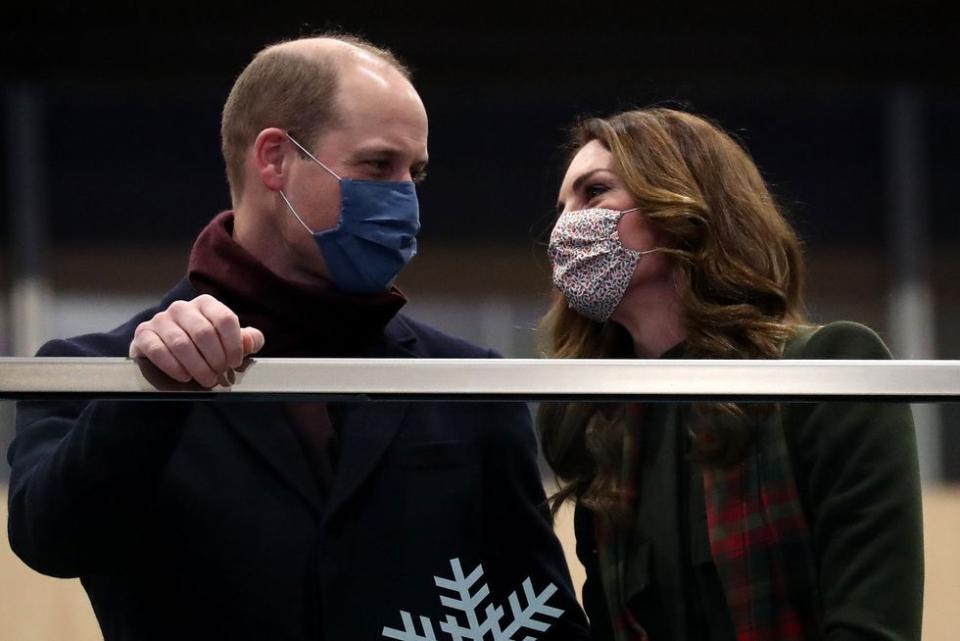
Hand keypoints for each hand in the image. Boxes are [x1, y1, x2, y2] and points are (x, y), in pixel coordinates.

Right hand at [129, 294, 264, 387]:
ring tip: (207, 380)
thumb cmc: (204, 347)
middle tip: (219, 375)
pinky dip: (173, 366)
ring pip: (181, 343)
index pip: (225, 319)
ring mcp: (160, 319)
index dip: (233, 344)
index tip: (235, 363)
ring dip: (197, 366)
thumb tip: (250, 341)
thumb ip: (247, 339)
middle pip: (204, 332)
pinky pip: (157, 350)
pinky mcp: (143, 334)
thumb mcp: (229, 342)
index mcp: (206, 304)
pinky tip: (184, 377)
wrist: (169, 353)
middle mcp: (182, 308)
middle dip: (215, 358)